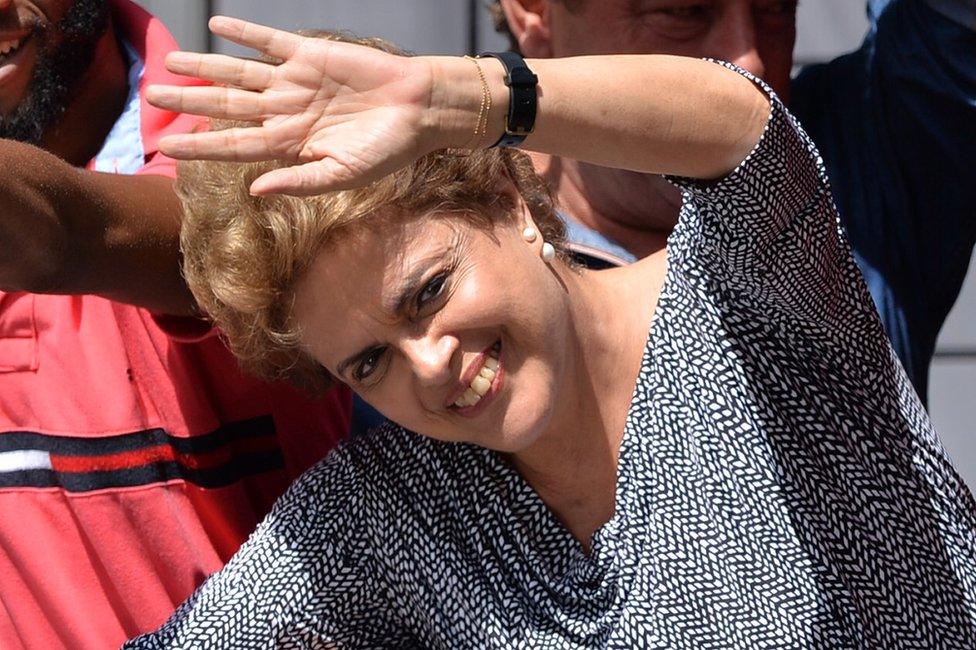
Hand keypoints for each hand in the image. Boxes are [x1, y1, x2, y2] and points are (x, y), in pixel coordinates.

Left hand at [146, 17, 438, 195]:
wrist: (419, 111)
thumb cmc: (387, 150)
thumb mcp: (343, 175)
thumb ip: (299, 182)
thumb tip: (254, 191)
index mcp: (291, 143)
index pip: (234, 145)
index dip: (199, 145)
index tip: (165, 146)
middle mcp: (286, 111)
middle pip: (226, 105)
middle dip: (189, 102)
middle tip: (151, 97)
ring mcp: (295, 81)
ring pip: (239, 73)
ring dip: (204, 67)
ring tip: (170, 62)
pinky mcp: (310, 54)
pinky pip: (269, 41)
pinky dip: (245, 34)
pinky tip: (217, 27)